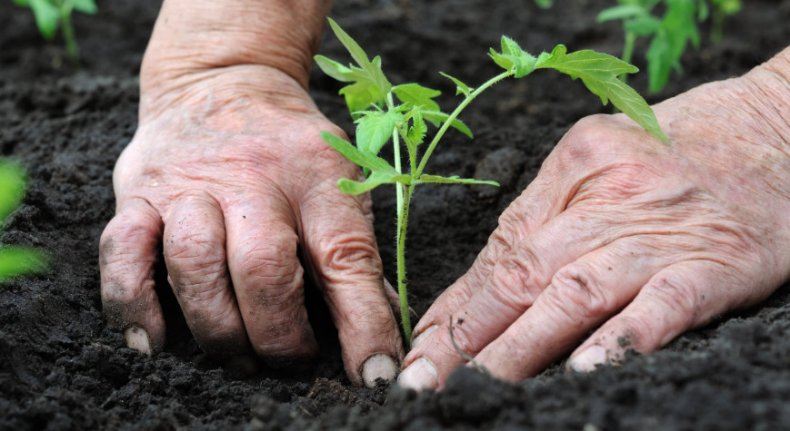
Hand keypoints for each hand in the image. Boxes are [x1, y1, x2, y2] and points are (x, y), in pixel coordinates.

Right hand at [99, 64, 402, 386]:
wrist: (223, 81)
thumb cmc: (290, 149)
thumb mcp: (338, 180)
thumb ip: (354, 253)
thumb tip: (379, 333)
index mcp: (317, 177)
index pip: (347, 257)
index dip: (363, 323)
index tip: (374, 374)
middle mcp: (252, 178)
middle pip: (262, 268)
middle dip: (278, 333)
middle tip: (289, 360)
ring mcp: (188, 185)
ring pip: (194, 264)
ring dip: (218, 327)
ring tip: (238, 356)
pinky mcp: (138, 193)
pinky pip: (123, 252)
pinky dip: (134, 305)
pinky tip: (155, 342)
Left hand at [398, 53, 789, 389]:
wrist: (779, 130)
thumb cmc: (679, 153)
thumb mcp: (601, 165)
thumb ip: (544, 222)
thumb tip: (477, 295)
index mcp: (572, 167)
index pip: (499, 249)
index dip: (456, 306)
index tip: (422, 349)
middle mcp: (607, 196)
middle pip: (523, 272)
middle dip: (468, 336)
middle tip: (426, 381)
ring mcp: (659, 231)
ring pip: (575, 291)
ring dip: (522, 346)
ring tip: (481, 387)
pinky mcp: (714, 263)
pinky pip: (661, 305)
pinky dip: (620, 339)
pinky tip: (584, 370)